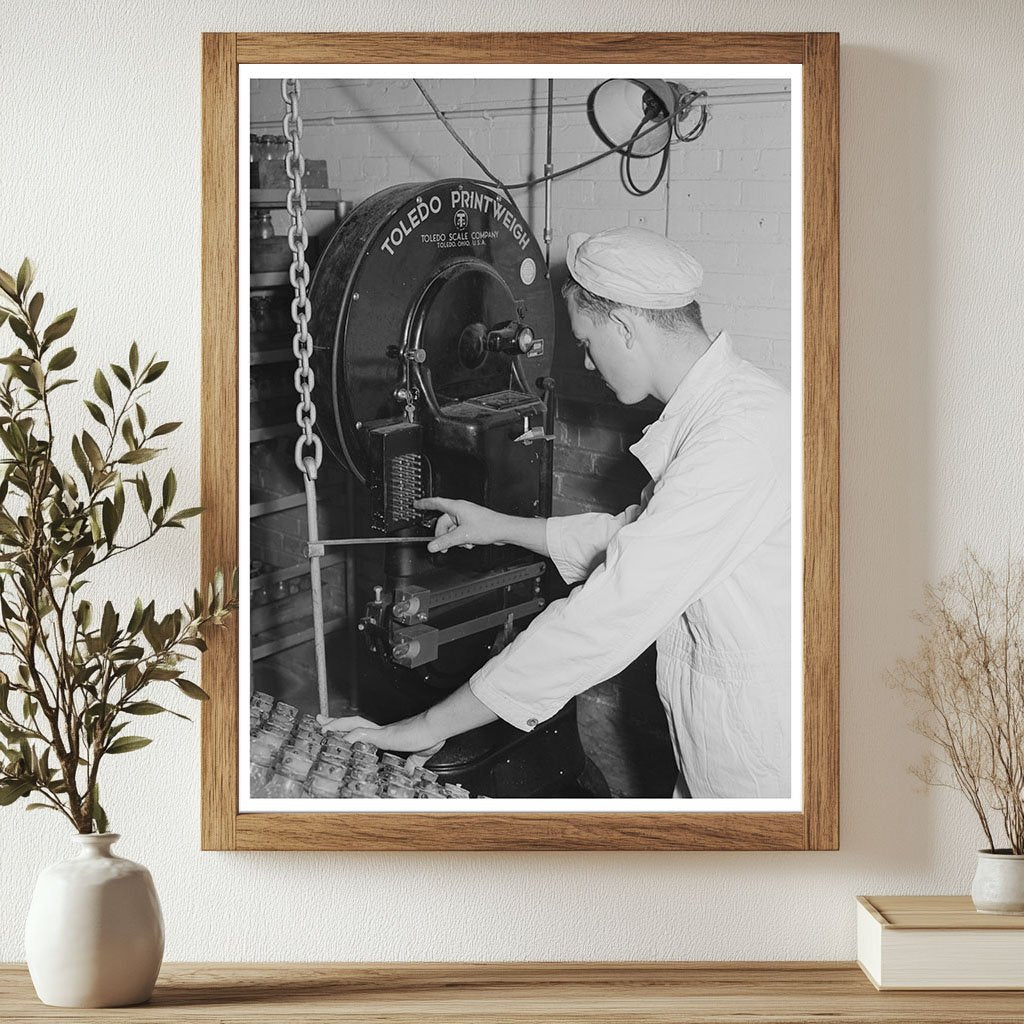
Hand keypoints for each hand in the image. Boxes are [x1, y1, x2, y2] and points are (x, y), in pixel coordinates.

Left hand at [316, 712, 443, 756]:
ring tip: (323, 729)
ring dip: (337, 727)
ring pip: (353, 725)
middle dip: (335, 722)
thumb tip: (411, 770)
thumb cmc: (431, 734)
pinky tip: (342, 739)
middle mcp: (381, 731)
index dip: (348, 728)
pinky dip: (351, 736)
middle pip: (352, 722)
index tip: (336, 728)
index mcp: (387, 734)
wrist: (436, 728)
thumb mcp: (420, 753)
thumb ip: (413, 761)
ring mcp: (381, 732)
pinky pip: (363, 733)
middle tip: (320, 721)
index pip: (362, 728)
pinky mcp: (385, 735)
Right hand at [415, 497, 507, 552]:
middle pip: (443, 522)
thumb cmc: (488, 526)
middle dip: (442, 535)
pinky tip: (469, 543)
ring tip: (463, 544)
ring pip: (452, 529)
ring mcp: (466, 517)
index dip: (425, 504)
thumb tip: (433, 545)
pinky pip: (459, 532)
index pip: (436, 503)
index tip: (416, 504)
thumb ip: (445, 541)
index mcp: (457, 507)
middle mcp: (461, 510)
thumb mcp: (462, 536)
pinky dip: (461, 539)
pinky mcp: (471, 524)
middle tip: (442, 546)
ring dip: (454, 539)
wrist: (503, 530)